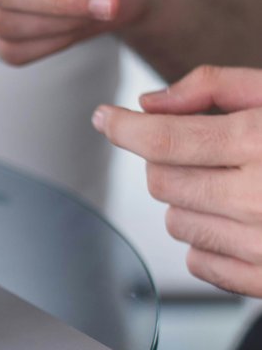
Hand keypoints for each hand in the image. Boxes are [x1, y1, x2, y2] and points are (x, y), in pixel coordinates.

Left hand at [92, 65, 261, 296]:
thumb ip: (213, 86)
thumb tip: (149, 104)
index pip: (164, 140)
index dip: (122, 127)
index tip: (104, 117)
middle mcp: (261, 199)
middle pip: (162, 181)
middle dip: (168, 159)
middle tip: (202, 147)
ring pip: (175, 222)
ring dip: (188, 199)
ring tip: (232, 181)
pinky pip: (200, 263)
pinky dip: (207, 240)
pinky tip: (241, 218)